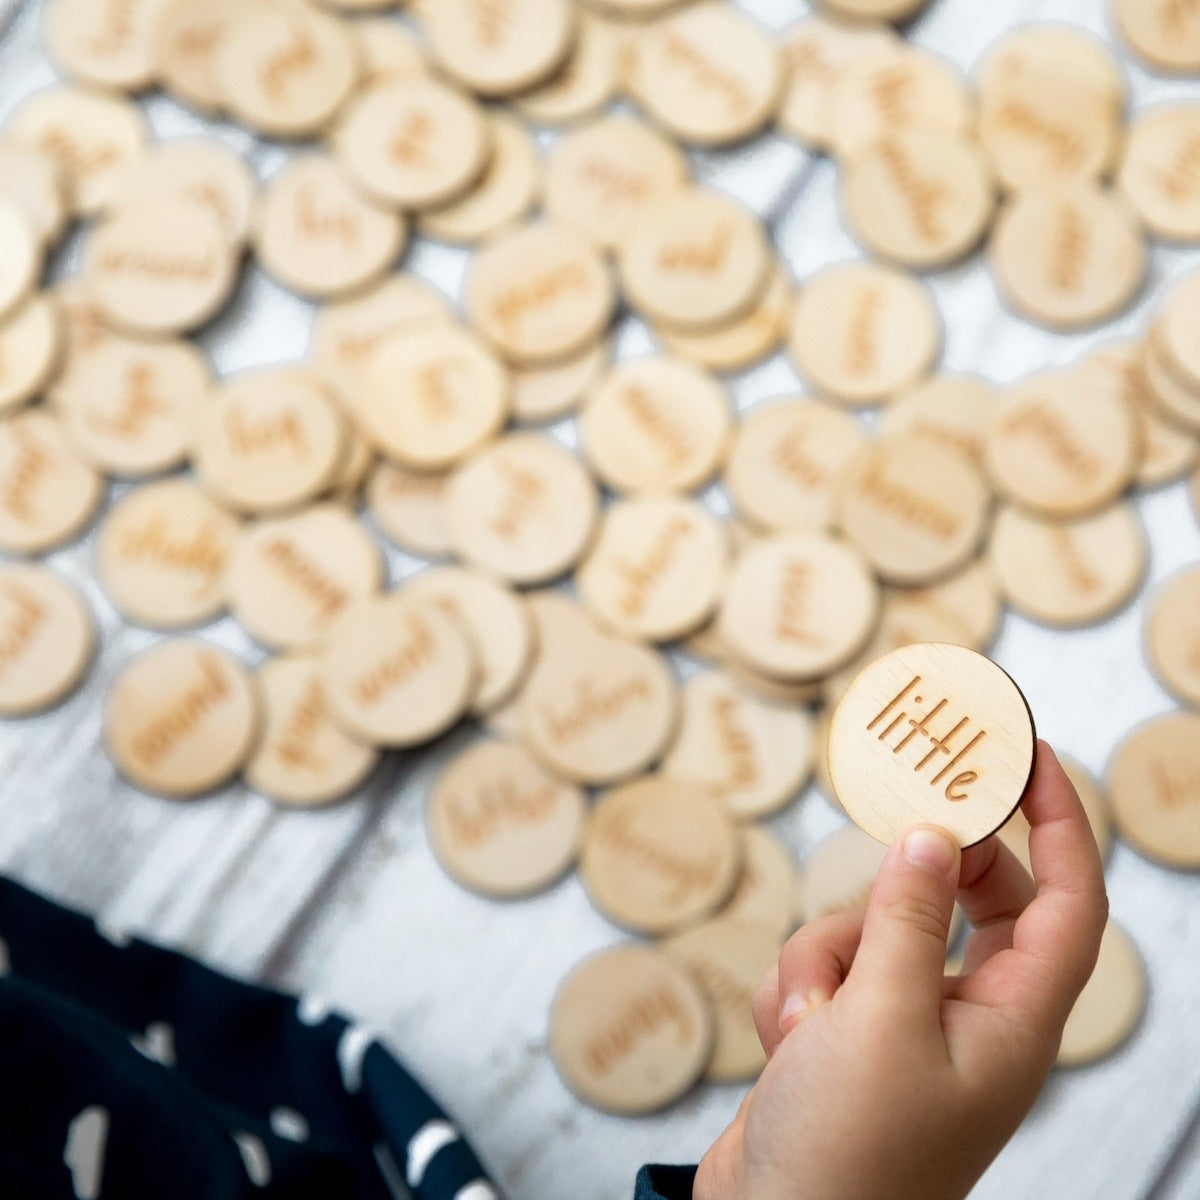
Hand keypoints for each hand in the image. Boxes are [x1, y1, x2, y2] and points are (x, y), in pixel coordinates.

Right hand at [695, 741, 1107, 1199]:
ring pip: (875, 926)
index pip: (1068, 902)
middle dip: (916, 879)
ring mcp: (904, 1023)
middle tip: (893, 827)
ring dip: (828, 954)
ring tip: (809, 1022)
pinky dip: (798, 990)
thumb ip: (908, 917)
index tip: (1026, 755)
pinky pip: (826, 965)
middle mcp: (968, 1015)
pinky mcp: (847, 1031)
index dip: (1061, 822)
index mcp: (1013, 1020)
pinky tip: (788, 1044)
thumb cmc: (849, 1153)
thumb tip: (933, 836)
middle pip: (967, 899)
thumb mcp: (880, 1018)